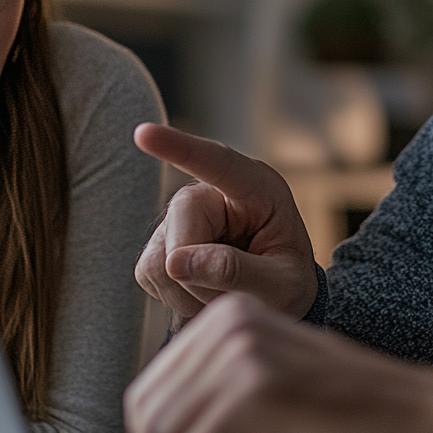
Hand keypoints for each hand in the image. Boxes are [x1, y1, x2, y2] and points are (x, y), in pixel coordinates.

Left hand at [124, 292, 432, 432]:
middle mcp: (227, 323)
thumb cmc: (347, 410)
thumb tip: (148, 431)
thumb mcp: (266, 376)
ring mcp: (241, 353)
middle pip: (148, 417)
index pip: (147, 390)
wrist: (419, 415)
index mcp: (226, 315)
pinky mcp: (256, 391)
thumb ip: (211, 386)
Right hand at [134, 123, 318, 323]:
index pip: (216, 162)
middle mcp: (211, 194)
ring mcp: (180, 216)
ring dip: (191, 291)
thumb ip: (238, 271)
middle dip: (202, 274)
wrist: (276, 299)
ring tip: (226, 292)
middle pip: (180, 224)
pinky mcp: (160, 242)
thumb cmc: (288, 281)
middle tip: (237, 295)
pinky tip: (205, 292)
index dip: (178, 147)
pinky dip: (177, 297)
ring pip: (159, 259)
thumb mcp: (283, 283)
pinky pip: (149, 273)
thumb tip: (178, 263)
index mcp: (256, 187)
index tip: (144, 133)